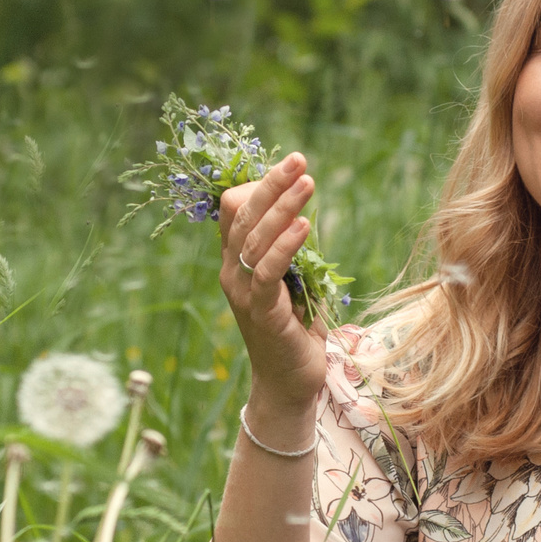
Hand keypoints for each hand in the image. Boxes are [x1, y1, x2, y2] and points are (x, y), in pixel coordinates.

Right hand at [218, 153, 328, 415]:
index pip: (234, 210)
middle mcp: (232, 273)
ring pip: (256, 239)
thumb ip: (291, 250)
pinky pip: (268, 272)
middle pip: (243, 216)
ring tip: (309, 182)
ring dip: (284, 207)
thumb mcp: (293, 280)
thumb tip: (303, 212)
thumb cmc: (295, 329)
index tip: (291, 167)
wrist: (288, 383)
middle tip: (298, 158)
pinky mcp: (261, 313)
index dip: (259, 186)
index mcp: (235, 262)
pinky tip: (306, 225)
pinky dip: (286, 246)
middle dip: (271, 184)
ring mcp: (243, 293)